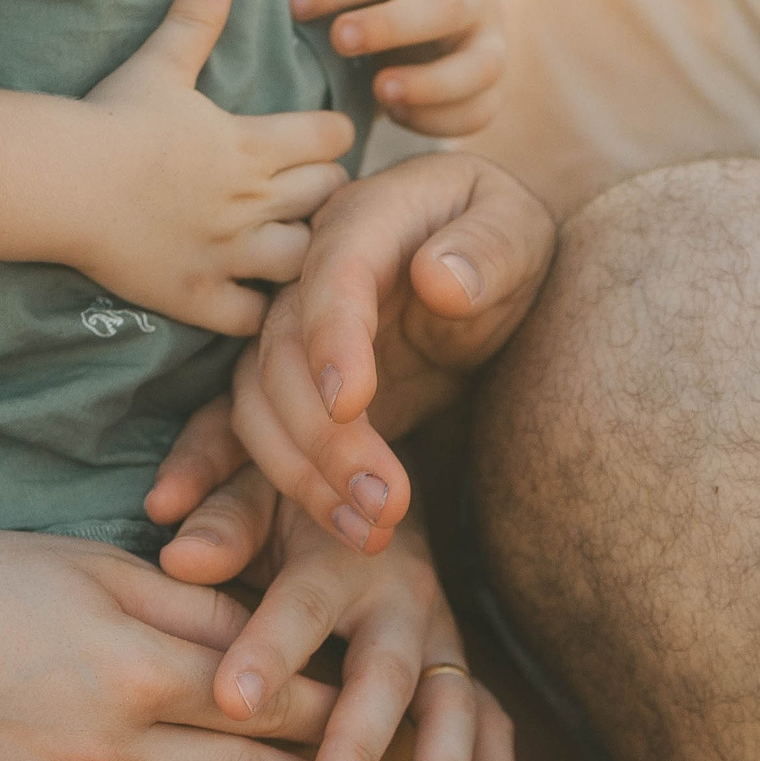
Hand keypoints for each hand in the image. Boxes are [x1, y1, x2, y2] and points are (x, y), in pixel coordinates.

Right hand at [76, 0, 355, 336]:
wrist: (64, 181)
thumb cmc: (111, 119)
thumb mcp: (158, 64)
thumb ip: (194, 22)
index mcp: (252, 145)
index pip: (331, 138)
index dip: (332, 136)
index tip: (321, 137)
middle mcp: (253, 203)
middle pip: (327, 197)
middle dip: (326, 190)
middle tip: (311, 189)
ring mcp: (228, 254)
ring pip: (303, 259)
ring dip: (303, 251)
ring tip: (290, 244)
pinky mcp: (197, 295)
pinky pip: (251, 317)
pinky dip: (258, 311)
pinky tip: (249, 296)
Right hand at [149, 151, 555, 552]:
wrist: (476, 264)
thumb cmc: (500, 235)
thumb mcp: (517, 226)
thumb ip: (488, 248)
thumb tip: (441, 280)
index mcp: (362, 223)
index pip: (335, 278)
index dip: (334, 338)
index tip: (352, 404)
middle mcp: (306, 279)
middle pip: (284, 357)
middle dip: (326, 439)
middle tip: (386, 505)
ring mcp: (289, 336)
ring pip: (258, 407)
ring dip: (301, 477)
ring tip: (371, 535)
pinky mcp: (290, 389)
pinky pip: (247, 435)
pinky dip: (242, 483)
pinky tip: (260, 537)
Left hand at [158, 468, 512, 760]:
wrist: (368, 479)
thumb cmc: (287, 492)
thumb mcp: (252, 486)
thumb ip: (221, 516)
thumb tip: (181, 554)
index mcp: (337, 552)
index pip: (301, 604)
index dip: (269, 650)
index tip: (232, 703)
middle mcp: (399, 594)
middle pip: (387, 672)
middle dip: (362, 743)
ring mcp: (437, 635)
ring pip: (453, 704)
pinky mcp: (456, 667)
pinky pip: (488, 722)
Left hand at [279, 0, 504, 136]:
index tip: (296, 2)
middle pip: (447, 6)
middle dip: (391, 25)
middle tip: (340, 39)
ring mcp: (493, 41)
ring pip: (480, 66)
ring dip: (430, 83)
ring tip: (380, 91)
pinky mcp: (495, 87)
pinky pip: (478, 111)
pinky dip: (439, 120)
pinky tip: (396, 115)